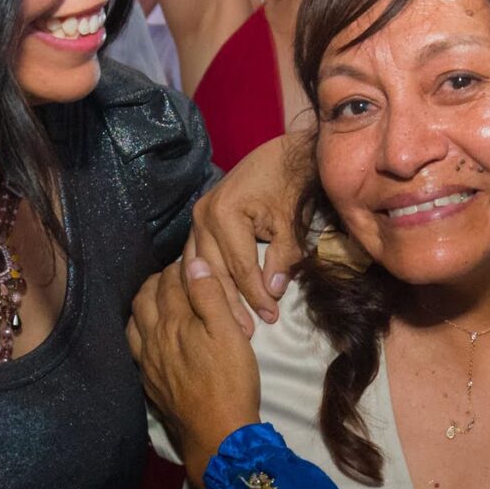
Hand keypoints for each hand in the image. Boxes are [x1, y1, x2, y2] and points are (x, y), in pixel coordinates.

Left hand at [128, 256, 261, 483]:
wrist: (217, 434)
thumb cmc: (230, 381)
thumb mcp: (230, 334)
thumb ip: (209, 297)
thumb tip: (193, 263)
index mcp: (174, 322)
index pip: (171, 281)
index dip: (181, 265)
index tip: (192, 258)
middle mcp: (153, 338)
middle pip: (145, 297)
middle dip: (158, 280)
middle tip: (176, 275)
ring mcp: (147, 362)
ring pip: (134, 321)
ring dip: (144, 303)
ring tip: (160, 299)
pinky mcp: (149, 381)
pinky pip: (133, 347)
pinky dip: (139, 330)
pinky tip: (149, 334)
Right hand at [188, 130, 310, 329]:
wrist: (285, 155)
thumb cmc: (292, 184)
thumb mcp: (292, 221)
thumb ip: (283, 257)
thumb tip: (272, 292)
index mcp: (224, 214)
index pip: (239, 267)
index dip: (255, 296)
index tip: (270, 319)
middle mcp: (203, 216)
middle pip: (213, 272)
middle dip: (231, 305)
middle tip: (247, 334)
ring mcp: (197, 218)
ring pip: (200, 269)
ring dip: (215, 297)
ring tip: (232, 325)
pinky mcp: (200, 221)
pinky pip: (197, 258)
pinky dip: (206, 280)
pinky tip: (213, 301)